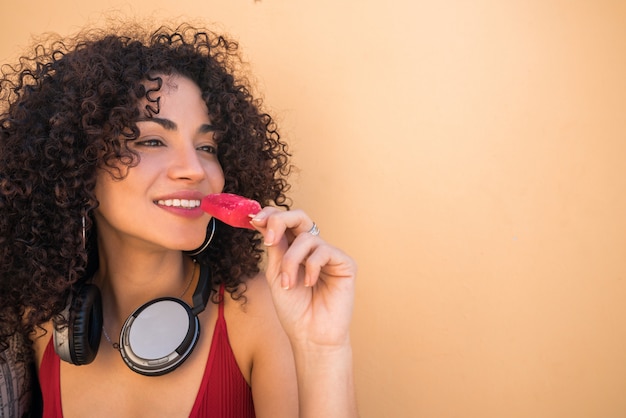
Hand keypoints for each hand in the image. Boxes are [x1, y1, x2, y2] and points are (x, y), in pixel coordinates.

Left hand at [250, 207, 356, 349]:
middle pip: (300, 217)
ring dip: (291, 261)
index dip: (270, 215)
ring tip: (288, 284)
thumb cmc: (294, 310)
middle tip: (269, 238)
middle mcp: (312, 249)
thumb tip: (263, 220)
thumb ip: (274, 247)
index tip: (254, 219)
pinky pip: (324, 251)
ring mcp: (329, 255)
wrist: (310, 335)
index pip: (285, 223)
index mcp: (294, 250)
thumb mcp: (276, 274)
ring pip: (307, 237)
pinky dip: (311, 267)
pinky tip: (309, 284)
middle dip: (281, 221)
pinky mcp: (345, 263)